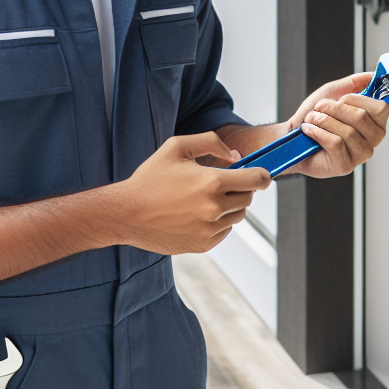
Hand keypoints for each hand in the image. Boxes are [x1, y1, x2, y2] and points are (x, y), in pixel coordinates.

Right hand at [111, 132, 270, 253]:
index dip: (262, 174)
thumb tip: (235, 155)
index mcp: (212, 182)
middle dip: (241, 188)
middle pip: (249, 198)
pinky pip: (224, 232)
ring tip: (205, 198)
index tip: (258, 173)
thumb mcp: (177, 147)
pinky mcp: (203, 245)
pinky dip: (218, 222)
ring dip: (229, 206)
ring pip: (237, 216)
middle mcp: (215, 208)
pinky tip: (196, 214)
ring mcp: (210, 230)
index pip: (258, 179)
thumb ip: (211, 143)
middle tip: (222, 183)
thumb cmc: (150, 178)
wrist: (126, 213)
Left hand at [287, 72, 388, 177]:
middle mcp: (372, 140)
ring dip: (323, 120)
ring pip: (348, 131)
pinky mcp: (345, 166)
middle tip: (320, 108)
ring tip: (312, 120)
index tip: (341, 99)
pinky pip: (335, 143)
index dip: (357, 99)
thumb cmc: (313, 116)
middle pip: (361, 117)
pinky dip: (318, 133)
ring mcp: (360, 155)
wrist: (291, 136)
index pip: (381, 108)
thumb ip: (355, 83)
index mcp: (374, 122)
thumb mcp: (334, 93)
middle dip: (334, 108)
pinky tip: (310, 131)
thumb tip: (373, 75)